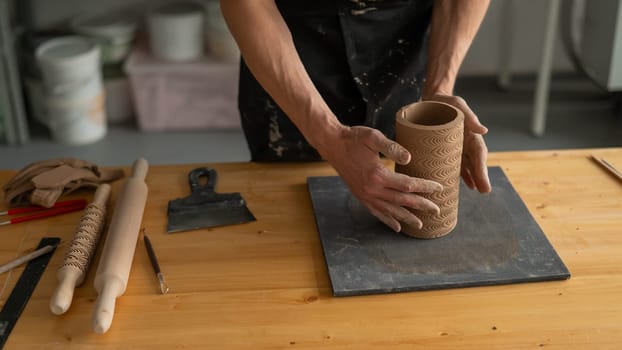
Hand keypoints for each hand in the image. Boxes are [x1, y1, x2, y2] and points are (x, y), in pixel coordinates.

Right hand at [321, 126, 442, 231]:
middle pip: (402, 201)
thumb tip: (409, 158)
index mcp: (378, 175)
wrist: (332, 145)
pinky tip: (397, 227)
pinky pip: (376, 212)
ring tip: (421, 225)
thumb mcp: (373, 137)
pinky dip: (388, 221)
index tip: (438, 188)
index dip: (424, 187)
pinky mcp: (360, 196)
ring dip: (406, 218)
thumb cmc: (354, 139)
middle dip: (421, 205)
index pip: (407, 185)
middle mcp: (372, 189)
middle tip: (437, 210)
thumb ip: (391, 148)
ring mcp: (366, 195)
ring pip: (390, 210)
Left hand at [423, 94, 491, 192]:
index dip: (482, 169)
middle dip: (480, 176)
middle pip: (475, 162)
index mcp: (470, 133)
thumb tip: (484, 131)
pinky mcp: (445, 148)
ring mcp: (456, 147)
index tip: (486, 182)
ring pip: (466, 165)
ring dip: (472, 177)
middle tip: (484, 190)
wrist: (432, 99)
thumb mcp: (457, 104)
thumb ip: (469, 116)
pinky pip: (454, 163)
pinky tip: (464, 184)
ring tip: (476, 190)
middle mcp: (465, 142)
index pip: (479, 153)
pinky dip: (460, 173)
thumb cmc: (446, 101)